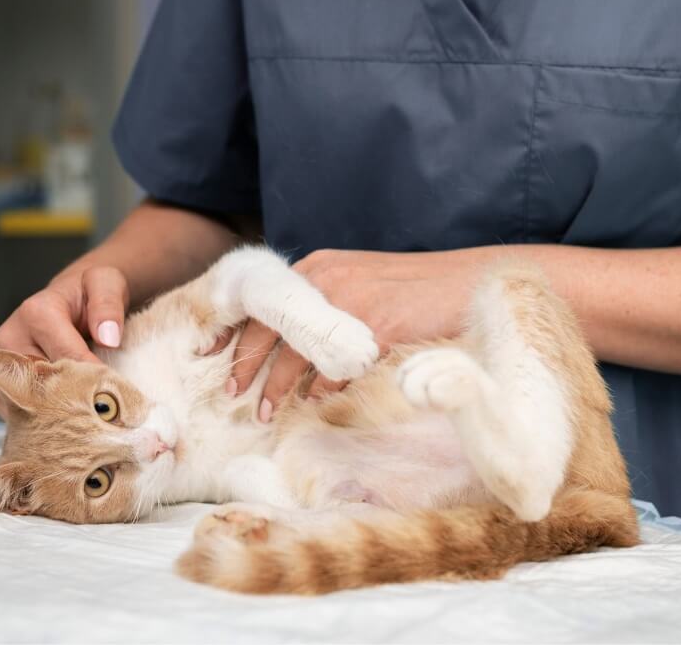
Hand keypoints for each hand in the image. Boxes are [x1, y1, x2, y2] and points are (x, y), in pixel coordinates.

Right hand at [0, 266, 129, 418]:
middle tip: (102, 416)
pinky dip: (42, 418)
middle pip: (43, 384)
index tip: (115, 397)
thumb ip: (109, 305)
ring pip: (27, 402)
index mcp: (36, 313)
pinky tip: (66, 419)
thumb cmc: (89, 292)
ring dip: (56, 414)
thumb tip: (108, 338)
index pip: (67, 359)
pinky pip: (17, 410)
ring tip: (85, 420)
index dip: (93, 380)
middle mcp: (9, 338)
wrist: (72, 298)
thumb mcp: (107, 284)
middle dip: (74, 402)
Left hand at [226, 249, 466, 421]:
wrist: (469, 284)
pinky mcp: (374, 325)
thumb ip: (325, 304)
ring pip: (295, 353)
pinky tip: (317, 400)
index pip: (261, 301)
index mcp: (319, 267)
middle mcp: (326, 278)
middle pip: (268, 328)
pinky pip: (335, 366)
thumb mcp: (360, 284)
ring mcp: (349, 300)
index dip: (233, 331)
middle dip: (247, 365)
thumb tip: (295, 348)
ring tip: (265, 412)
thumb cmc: (415, 290)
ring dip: (277, 387)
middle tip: (232, 393)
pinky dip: (322, 387)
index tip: (211, 355)